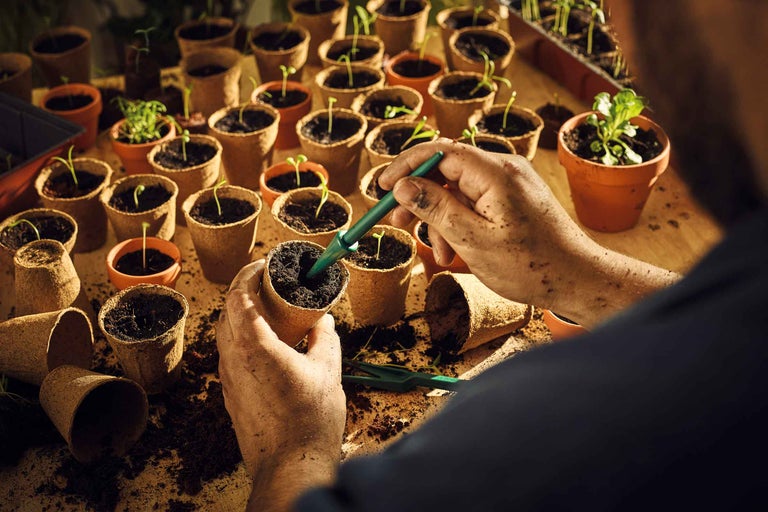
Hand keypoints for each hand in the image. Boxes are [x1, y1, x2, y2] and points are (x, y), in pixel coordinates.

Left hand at [216, 261, 345, 511]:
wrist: (289, 466)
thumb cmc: (310, 420)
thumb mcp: (328, 370)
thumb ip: (325, 338)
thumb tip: (322, 320)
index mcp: (254, 346)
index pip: (238, 296)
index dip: (248, 274)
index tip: (264, 264)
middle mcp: (233, 359)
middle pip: (225, 311)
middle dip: (242, 289)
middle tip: (266, 281)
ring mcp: (228, 379)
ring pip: (224, 334)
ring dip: (239, 315)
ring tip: (265, 310)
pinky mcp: (230, 396)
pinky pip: (229, 355)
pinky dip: (241, 338)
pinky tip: (265, 345)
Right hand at [379, 138, 678, 326]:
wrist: (577, 279)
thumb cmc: (531, 266)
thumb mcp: (473, 240)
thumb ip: (436, 209)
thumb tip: (402, 185)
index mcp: (496, 173)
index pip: (440, 152)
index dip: (406, 166)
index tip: (382, 187)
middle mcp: (504, 169)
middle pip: (446, 172)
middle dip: (420, 199)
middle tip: (395, 222)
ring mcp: (510, 183)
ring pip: (458, 191)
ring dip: (441, 220)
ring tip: (440, 255)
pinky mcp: (513, 198)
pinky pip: (475, 202)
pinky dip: (460, 224)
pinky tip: (457, 252)